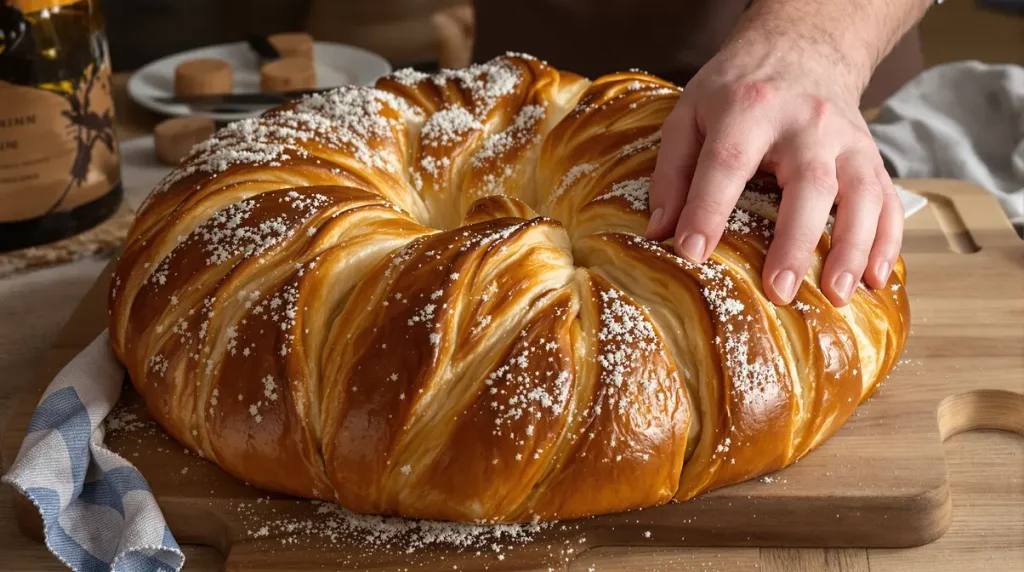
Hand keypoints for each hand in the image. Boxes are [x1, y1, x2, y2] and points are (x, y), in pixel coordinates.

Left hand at [645, 29, 903, 307]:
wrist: (802, 47)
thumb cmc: (738, 89)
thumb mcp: (691, 113)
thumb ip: (672, 170)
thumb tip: (660, 233)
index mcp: (750, 108)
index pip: (728, 162)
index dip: (708, 209)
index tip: (691, 253)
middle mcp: (807, 123)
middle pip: (809, 184)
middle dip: (795, 242)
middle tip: (779, 291)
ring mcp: (847, 140)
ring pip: (862, 195)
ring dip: (853, 249)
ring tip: (837, 296)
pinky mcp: (871, 156)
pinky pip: (889, 201)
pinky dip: (888, 242)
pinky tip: (876, 279)